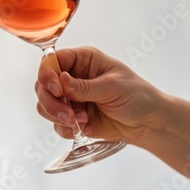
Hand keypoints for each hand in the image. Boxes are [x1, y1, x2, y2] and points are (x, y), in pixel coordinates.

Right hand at [35, 46, 164, 144]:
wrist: (147, 123)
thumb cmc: (136, 96)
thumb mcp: (113, 86)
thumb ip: (85, 86)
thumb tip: (61, 81)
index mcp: (81, 60)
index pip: (52, 61)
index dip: (47, 74)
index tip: (56, 89)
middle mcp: (71, 77)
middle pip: (42, 85)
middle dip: (51, 102)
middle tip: (68, 115)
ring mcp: (70, 98)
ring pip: (44, 105)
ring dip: (57, 116)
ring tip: (80, 122)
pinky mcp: (71, 118)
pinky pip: (56, 123)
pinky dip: (66, 129)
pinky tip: (86, 129)